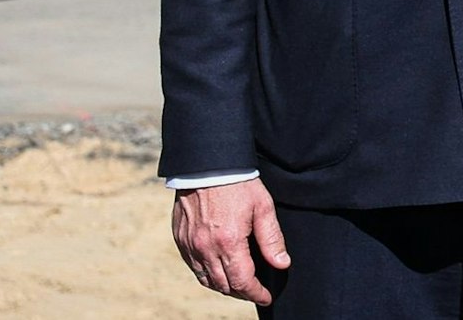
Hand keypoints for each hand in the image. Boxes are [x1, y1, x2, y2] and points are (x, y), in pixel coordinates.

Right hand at [170, 178, 288, 304]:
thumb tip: (281, 264)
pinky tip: (218, 270)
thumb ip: (272, 239)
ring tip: (238, 284)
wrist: (207, 165)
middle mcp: (206, 248)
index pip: (242, 281)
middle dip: (241, 292)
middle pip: (223, 285)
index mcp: (229, 242)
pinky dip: (206, 274)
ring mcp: (190, 245)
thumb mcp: (263, 207)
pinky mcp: (180, 239)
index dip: (255, 293)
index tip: (265, 297)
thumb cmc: (238, 183)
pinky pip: (193, 267)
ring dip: (223, 286)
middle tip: (254, 290)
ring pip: (206, 280)